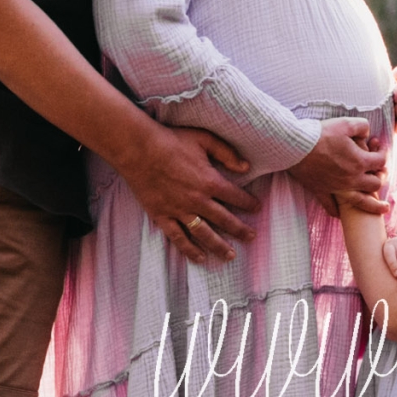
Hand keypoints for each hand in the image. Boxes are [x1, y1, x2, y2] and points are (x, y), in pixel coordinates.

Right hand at [120, 121, 257, 264]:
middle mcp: (197, 200)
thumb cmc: (172, 141)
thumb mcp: (204, 139)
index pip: (236, 197)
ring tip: (230, 256)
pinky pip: (178, 237)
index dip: (249, 203)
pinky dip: (189, 249)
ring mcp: (179, 210)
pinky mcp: (162, 216)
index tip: (257, 209)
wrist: (139, 149)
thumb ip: (227, 153)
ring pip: (203, 234)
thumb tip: (246, 167)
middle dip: (240, 230)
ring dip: (218, 246)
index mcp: (210, 181)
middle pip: (224, 220)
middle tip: (251, 237)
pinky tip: (199, 258)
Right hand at [288, 119, 387, 215]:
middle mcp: (352, 178)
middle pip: (376, 183)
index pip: (381, 161)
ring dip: (374, 205)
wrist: (295, 146)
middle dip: (381, 177)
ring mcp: (337, 188)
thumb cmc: (320, 134)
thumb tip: (367, 133)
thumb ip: (362, 127)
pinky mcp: (321, 191)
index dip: (384, 153)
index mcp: (359, 161)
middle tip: (379, 172)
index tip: (380, 148)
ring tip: (384, 208)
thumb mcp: (345, 123)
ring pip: (361, 201)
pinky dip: (338, 211)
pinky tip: (342, 214)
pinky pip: (331, 207)